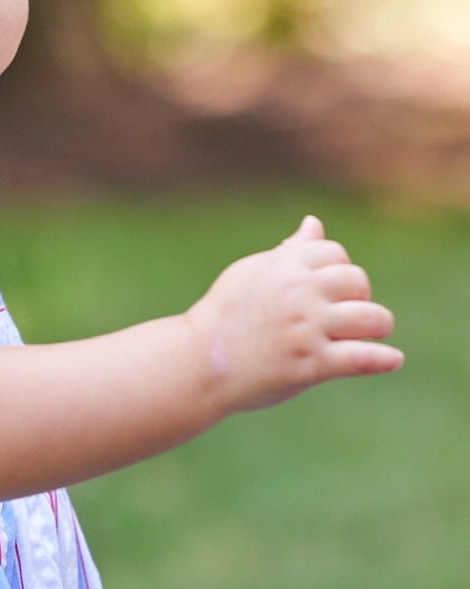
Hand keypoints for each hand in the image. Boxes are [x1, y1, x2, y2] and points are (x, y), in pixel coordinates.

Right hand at [187, 215, 403, 414]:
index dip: (336, 271)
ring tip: (372, 334)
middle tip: (344, 315)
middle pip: (357, 280)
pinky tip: (392, 360)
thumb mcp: (250, 274)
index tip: (327, 291)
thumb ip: (287, 252)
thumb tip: (314, 224)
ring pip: (370, 317)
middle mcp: (300, 293)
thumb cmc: (221, 318)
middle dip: (357, 296)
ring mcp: (306, 329)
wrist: (196, 364)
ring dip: (377, 325)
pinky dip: (382, 360)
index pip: (335, 254)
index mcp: (285, 267)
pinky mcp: (310, 364)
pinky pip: (360, 358)